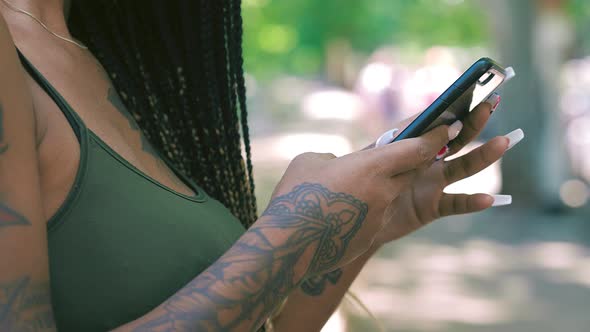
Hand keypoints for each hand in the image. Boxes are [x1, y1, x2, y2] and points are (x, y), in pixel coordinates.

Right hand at [264, 124, 456, 274]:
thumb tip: (337, 164)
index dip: (435, 136)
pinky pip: (375, 215)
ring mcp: (380, 216)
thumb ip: (332, 158)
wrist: (288, 246)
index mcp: (373, 166)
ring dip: (381, 188)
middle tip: (410, 151)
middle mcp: (384, 191)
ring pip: (391, 195)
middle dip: (414, 161)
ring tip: (352, 189)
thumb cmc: (295, 196)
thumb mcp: (309, 161)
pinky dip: (366, 209)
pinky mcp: (371, 236)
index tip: (448, 126)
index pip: (417, 148)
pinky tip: (341, 213)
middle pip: (412, 172)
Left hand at [372, 99, 520, 244]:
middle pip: (454, 139)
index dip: (452, 107)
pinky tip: (489, 199)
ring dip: (483, 155)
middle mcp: (424, 160)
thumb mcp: (379, 164)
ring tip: (504, 142)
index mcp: (408, 144)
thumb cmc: (360, 187)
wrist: (355, 223)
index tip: (472, 93)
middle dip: (473, 122)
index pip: (434, 121)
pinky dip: (473, 202)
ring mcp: (430, 183)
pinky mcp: (432, 207)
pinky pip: (457, 203)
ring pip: (462, 167)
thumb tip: (443, 129)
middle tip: (492, 104)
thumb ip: (409, 149)